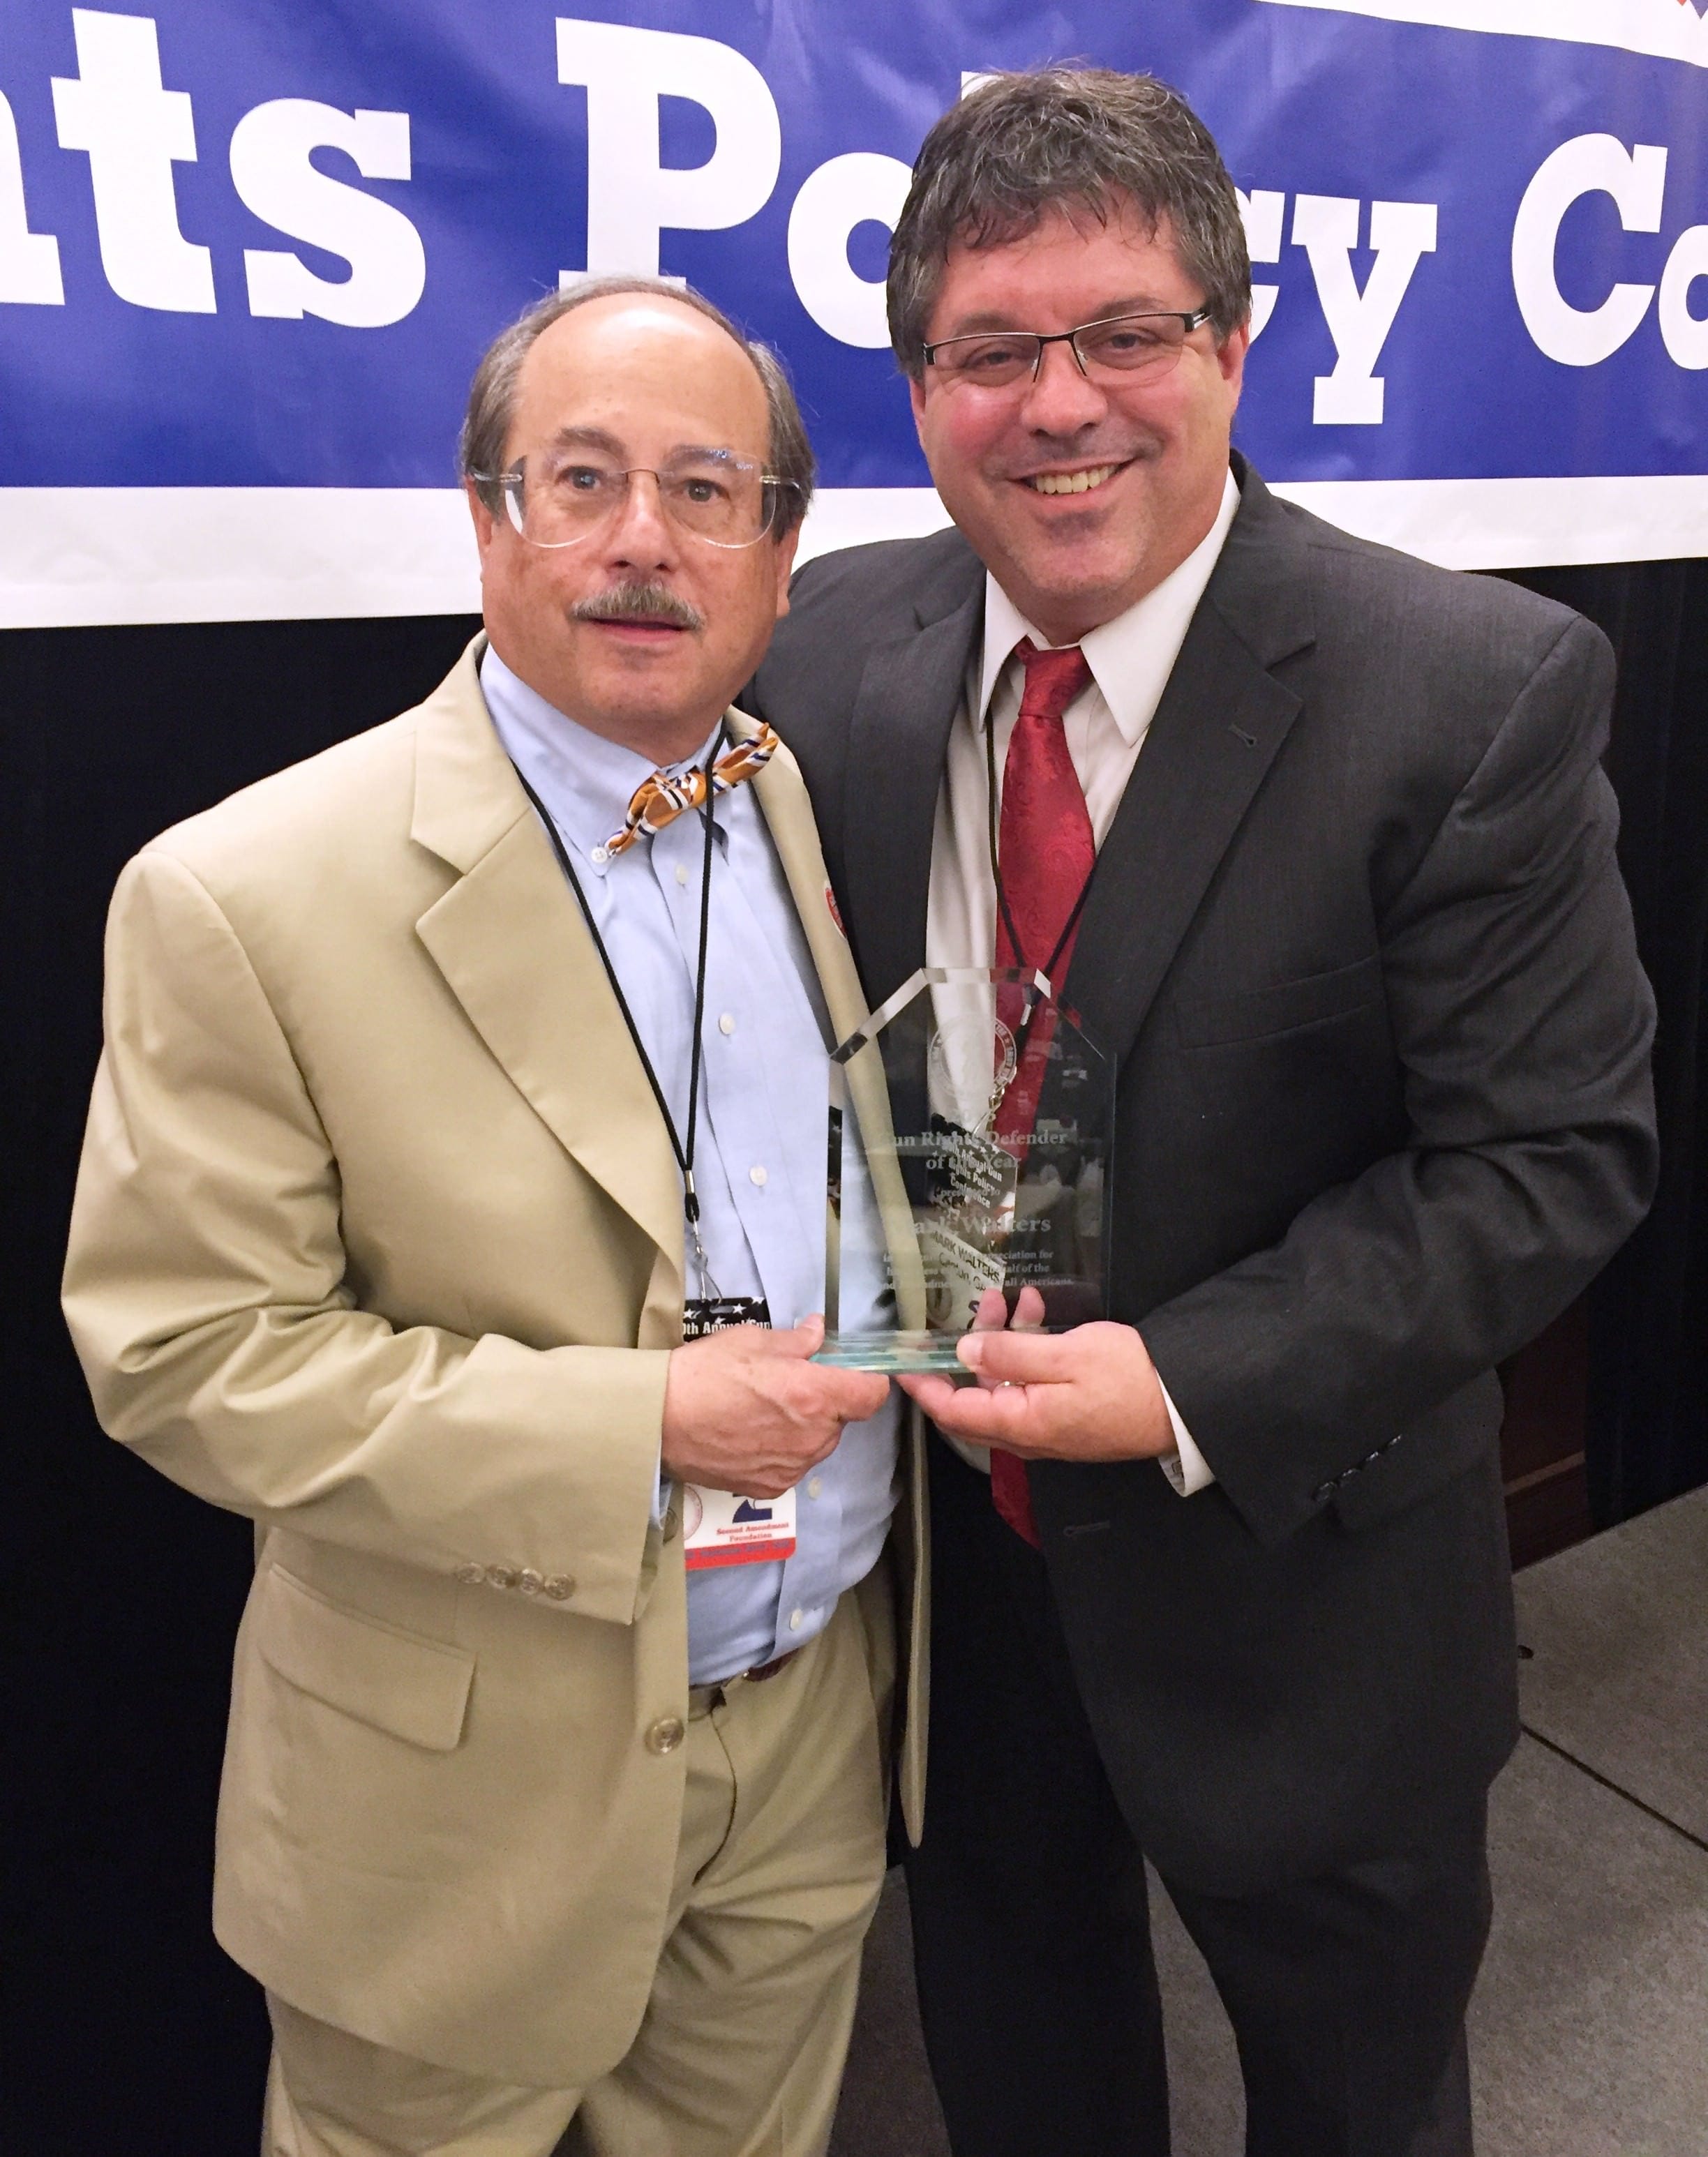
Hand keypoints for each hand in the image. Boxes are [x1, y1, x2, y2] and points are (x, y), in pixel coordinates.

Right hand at [661, 1314, 889, 1498]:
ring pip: (818, 1444)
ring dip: (805, 1428)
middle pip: (842, 1419)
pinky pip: (793, 1465)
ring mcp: (793, 1466)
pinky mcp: (771, 1486)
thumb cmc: (704, 1373)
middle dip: (826, 1402)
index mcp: (815, 1395)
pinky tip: (750, 1435)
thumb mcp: (752, 1341)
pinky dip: (782, 1451)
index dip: (865, 1381)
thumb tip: (818, 1333)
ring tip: (763, 1412)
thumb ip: (796, 1341)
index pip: (872, 1395)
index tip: (849, 1373)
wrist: (658, 1420)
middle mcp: (813, 1437)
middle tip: (788, 1387)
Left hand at [899, 1293, 1173, 1461]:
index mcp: (1020, 1424)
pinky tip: (1038, 1315)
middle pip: (975, 1396)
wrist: (1183, 1406)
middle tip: (978, 1306)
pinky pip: (1031, 1384)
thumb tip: (962, 1355)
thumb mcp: (1066, 1356)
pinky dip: (1028, 1351)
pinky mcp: (1066, 1415)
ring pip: (1004, 1384)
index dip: (922, 1386)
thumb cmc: (1128, 1379)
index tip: (899, 1360)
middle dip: (968, 1348)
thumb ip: (1010, 1355)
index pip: (952, 1412)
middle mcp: (1027, 1434)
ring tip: (1014, 1300)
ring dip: (1002, 1341)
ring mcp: (1047, 1427)